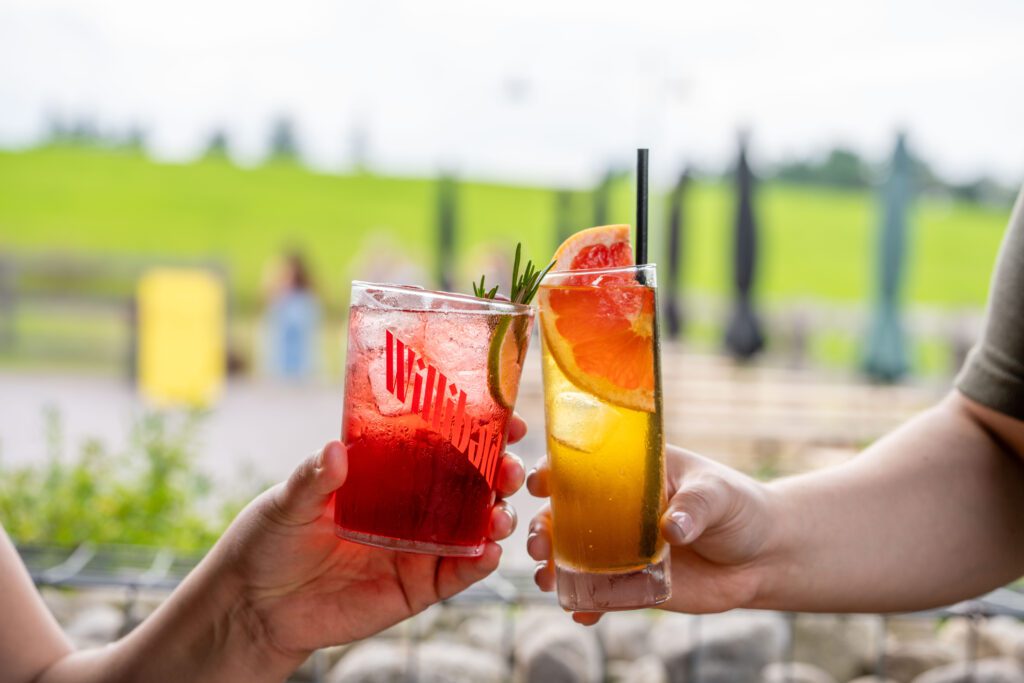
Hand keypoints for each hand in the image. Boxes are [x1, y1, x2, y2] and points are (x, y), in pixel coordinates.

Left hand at [215, 415, 527, 664]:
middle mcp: (413, 506)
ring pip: (474, 527)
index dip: (477, 430)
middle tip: (509, 465)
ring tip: (500, 512)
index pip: (441, 443)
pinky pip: (458, 573)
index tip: (504, 417)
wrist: (257, 607)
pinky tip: (489, 551)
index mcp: (389, 472)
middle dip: (500, 472)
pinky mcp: (418, 587)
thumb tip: (336, 449)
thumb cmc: (271, 540)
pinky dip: (479, 563)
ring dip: (497, 516)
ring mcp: (419, 546)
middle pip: (471, 484)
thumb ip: (314, 477)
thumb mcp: (289, 501)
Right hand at [526, 445, 772, 623]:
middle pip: (564, 514)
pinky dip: (586, 606)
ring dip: (552, 567)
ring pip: (573, 556)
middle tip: (539, 541)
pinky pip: (601, 596)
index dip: (553, 472)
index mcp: (631, 473)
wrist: (764, 557)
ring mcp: (621, 548)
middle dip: (542, 526)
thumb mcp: (718, 495)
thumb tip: (671, 527)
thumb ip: (694, 506)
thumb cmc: (739, 508)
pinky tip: (581, 614)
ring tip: (548, 579)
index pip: (581, 466)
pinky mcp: (634, 584)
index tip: (539, 483)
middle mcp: (616, 509)